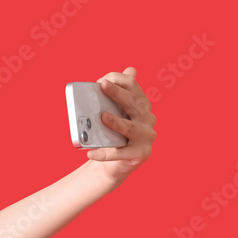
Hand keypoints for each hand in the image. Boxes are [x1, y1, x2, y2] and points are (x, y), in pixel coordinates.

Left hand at [86, 67, 156, 183]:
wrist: (120, 162)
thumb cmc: (116, 133)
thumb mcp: (117, 113)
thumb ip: (117, 95)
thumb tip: (118, 75)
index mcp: (141, 103)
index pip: (132, 85)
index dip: (117, 79)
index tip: (101, 82)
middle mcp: (147, 117)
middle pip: (131, 103)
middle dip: (117, 93)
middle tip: (103, 86)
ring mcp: (146, 135)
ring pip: (129, 127)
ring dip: (116, 121)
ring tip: (102, 117)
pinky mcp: (140, 153)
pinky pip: (119, 153)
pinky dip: (104, 154)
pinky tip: (90, 153)